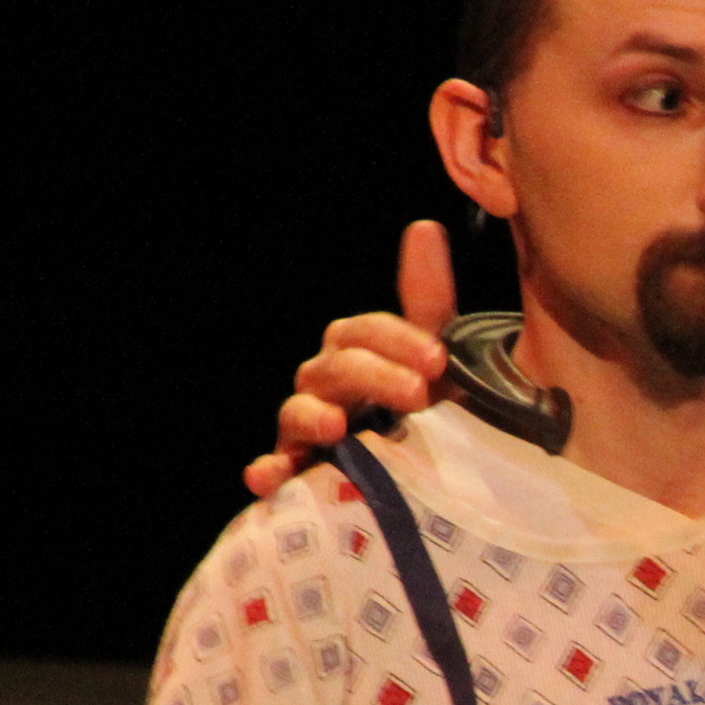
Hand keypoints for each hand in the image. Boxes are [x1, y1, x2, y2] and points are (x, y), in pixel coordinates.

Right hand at [242, 222, 459, 498]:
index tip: (439, 359)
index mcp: (356, 352)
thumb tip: (424, 226)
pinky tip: (266, 478)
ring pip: (298, 412)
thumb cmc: (429, 406)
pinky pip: (276, 469)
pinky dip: (267, 472)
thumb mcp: (435, 356)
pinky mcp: (301, 472)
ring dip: (312, 417)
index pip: (363, 332)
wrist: (437, 471)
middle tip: (418, 394)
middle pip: (334, 369)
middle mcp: (326, 385)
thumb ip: (428, 301)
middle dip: (372, 376)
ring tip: (337, 427)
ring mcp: (309, 428)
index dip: (397, 340)